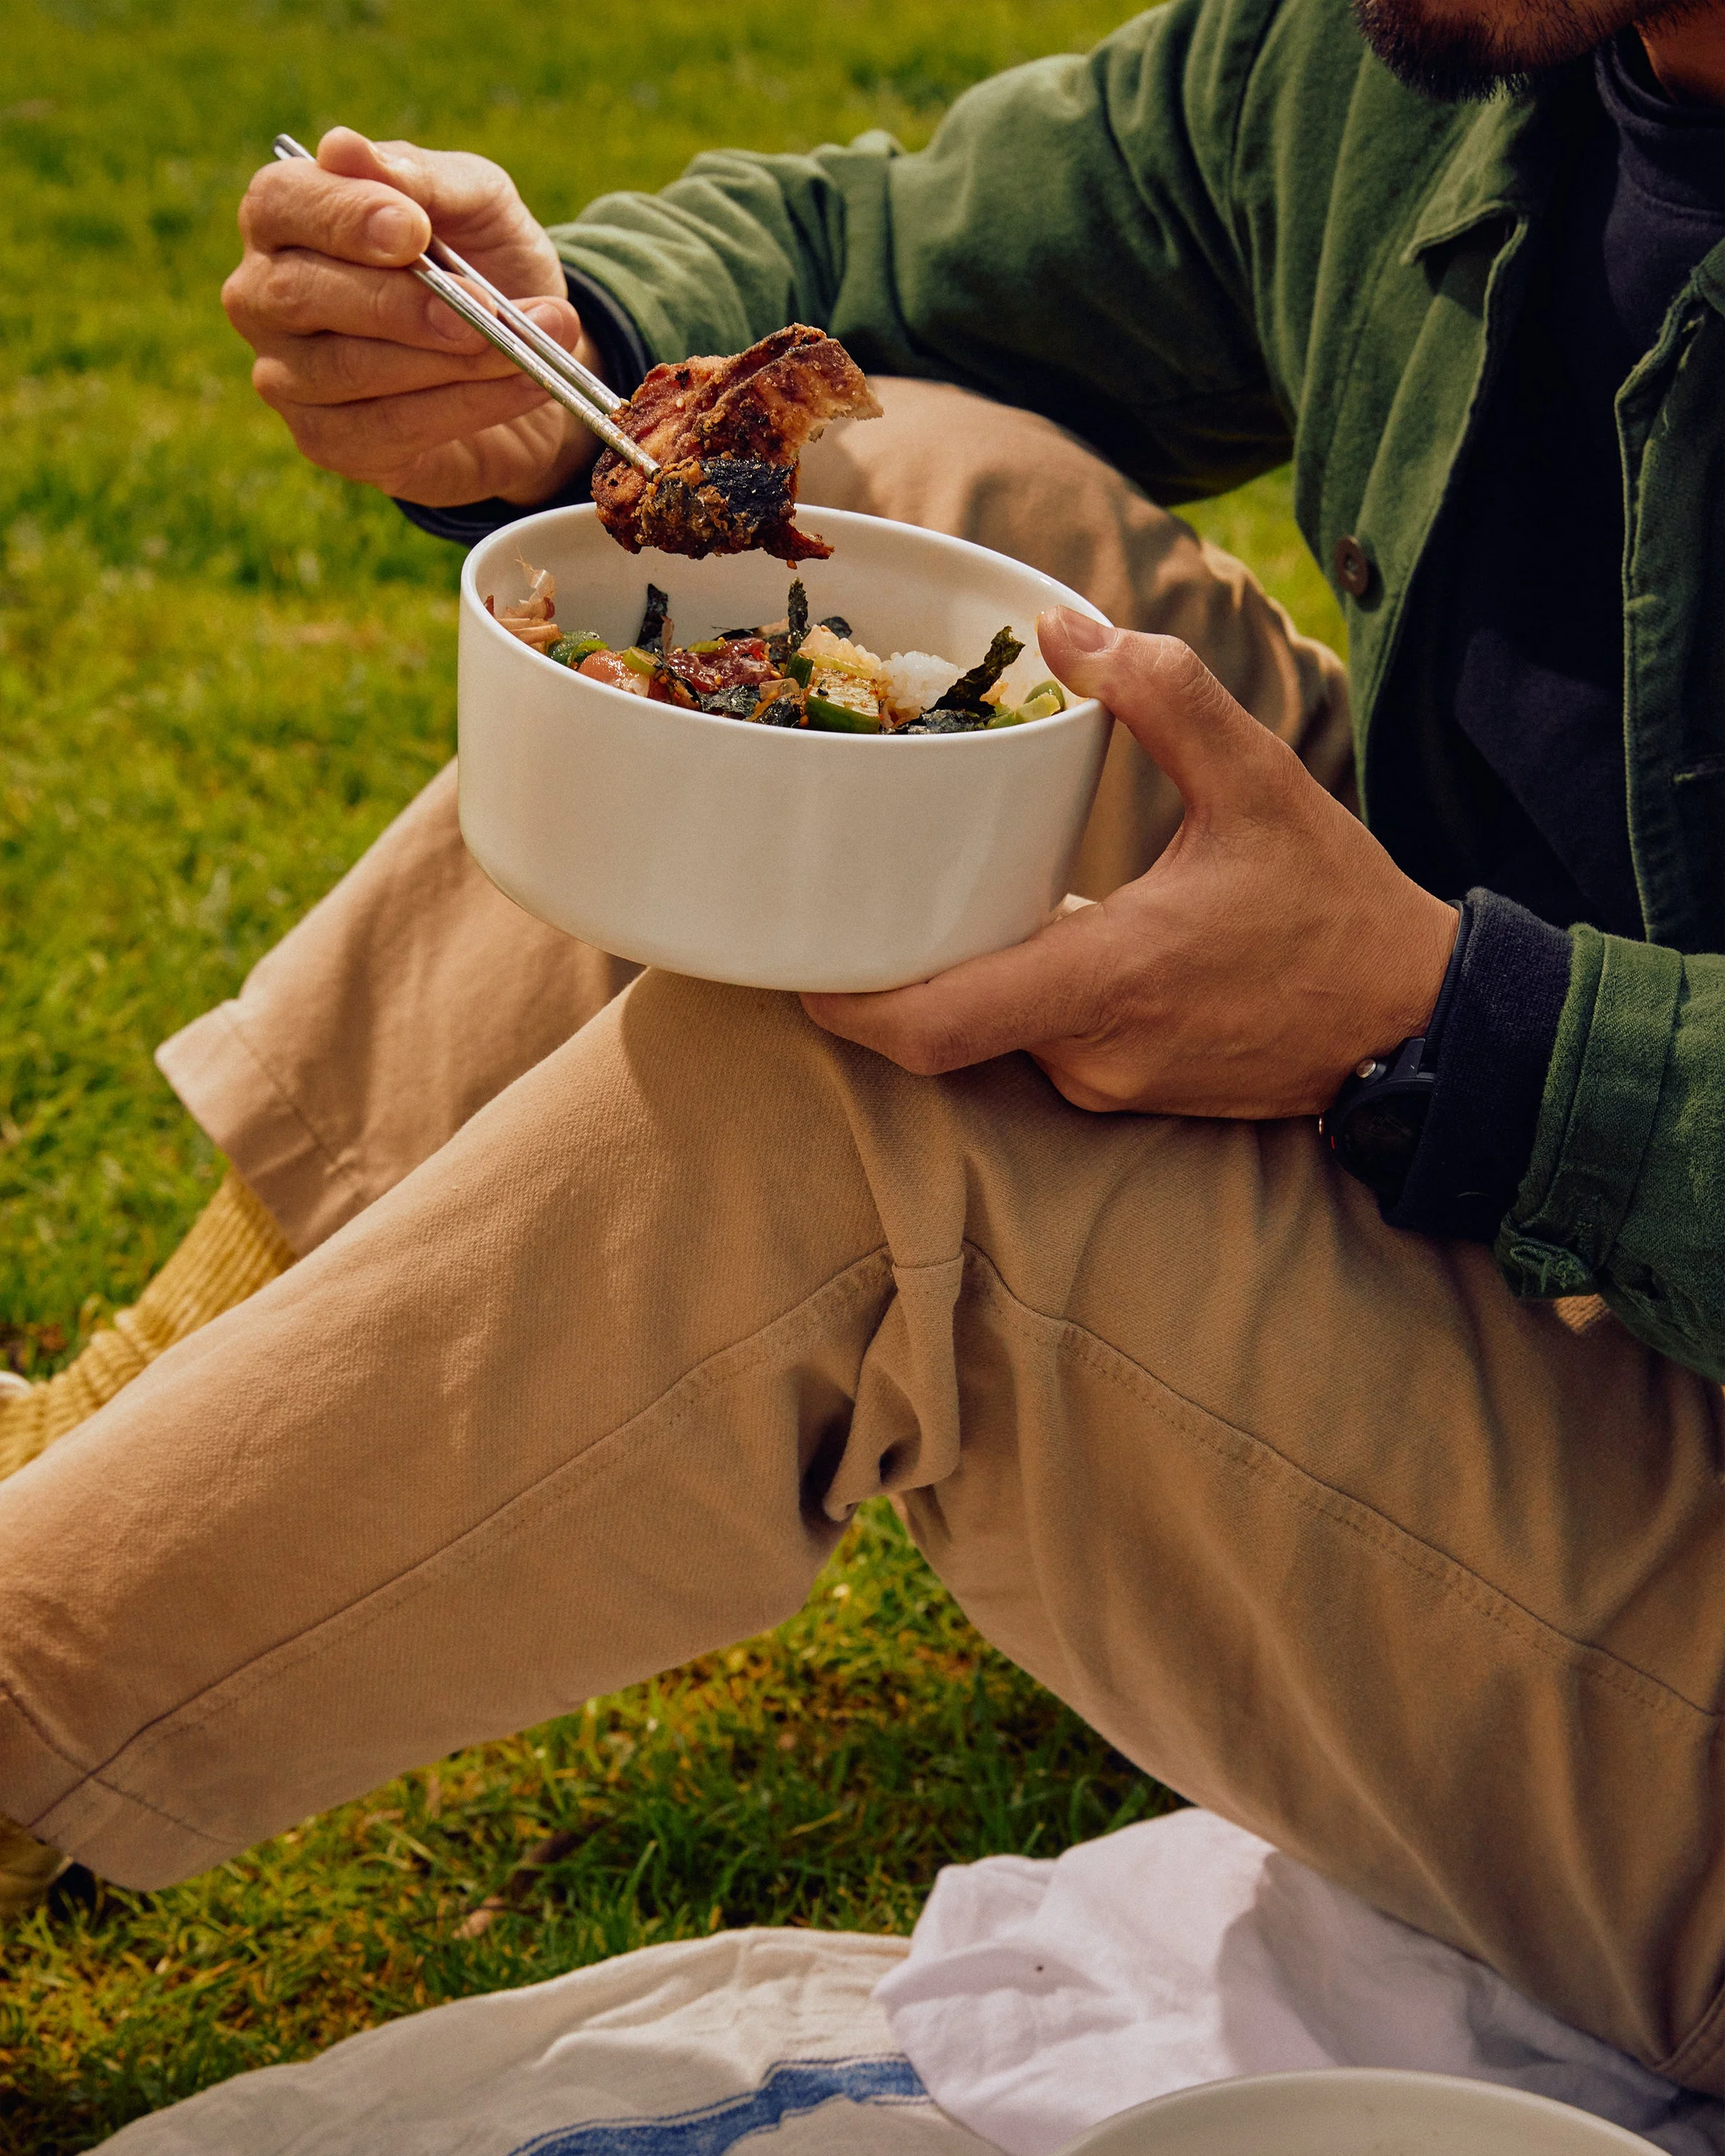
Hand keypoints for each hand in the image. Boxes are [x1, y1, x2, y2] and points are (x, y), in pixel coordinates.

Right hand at [223, 128, 604, 507]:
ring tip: (524, 350)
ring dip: (449, 361)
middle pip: (301, 295)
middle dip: (401, 303)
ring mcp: (288, 376)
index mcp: (286, 216)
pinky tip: (522, 386)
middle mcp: (266, 296)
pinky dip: (464, 408)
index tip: (415, 230)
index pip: (280, 203)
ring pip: (349, 369)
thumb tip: (344, 148)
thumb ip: (424, 179)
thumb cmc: (485, 265)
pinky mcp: (328, 443)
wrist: (530, 359)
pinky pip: (388, 430)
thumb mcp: (478, 204)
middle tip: (483, 306)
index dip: (344, 217)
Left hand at [802, 613, 1457, 1118]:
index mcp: (1108, 979)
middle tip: (848, 896)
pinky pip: (1042, 1040)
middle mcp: (1092, 1051)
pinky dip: (1019, 987)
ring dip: (966, 970)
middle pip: (947, 1025)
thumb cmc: (1337, 906)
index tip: (798, 965)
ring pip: (998, 1030)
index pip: (937, 1026)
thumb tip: (1071, 629)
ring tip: (937, 892)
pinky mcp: (1130, 1091)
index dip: (852, 1006)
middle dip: (895, 969)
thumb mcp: (1259, 781)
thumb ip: (1164, 697)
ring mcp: (1110, 1083)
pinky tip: (1028, 925)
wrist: (1412, 1022)